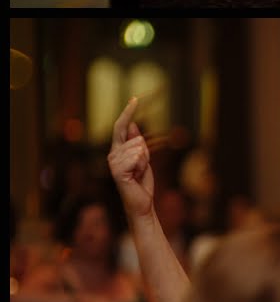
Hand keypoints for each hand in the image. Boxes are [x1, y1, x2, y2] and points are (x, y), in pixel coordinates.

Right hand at [108, 97, 155, 223]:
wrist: (141, 203)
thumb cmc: (141, 182)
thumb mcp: (143, 158)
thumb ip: (136, 142)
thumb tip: (133, 124)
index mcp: (117, 150)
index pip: (121, 126)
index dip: (127, 112)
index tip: (134, 98)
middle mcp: (112, 154)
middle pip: (136, 138)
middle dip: (146, 153)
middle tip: (141, 168)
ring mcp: (113, 163)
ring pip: (139, 147)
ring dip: (145, 161)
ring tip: (138, 173)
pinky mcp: (117, 171)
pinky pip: (137, 156)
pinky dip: (142, 166)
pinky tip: (136, 176)